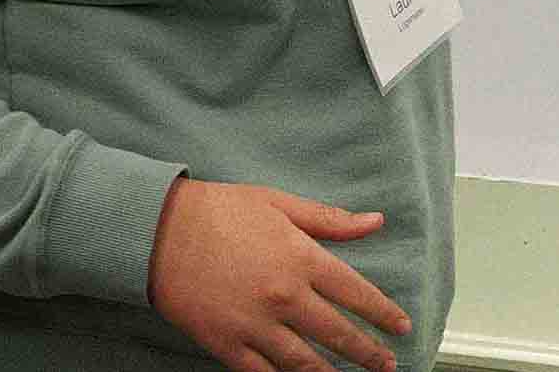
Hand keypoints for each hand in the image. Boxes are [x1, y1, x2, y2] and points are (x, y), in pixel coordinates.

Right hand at [148, 175, 413, 371]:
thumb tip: (375, 221)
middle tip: (387, 363)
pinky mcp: (225, 343)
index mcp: (302, 259)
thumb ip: (330, 220)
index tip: (401, 326)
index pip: (356, 293)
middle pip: (337, 333)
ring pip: (304, 361)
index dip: (383, 313)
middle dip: (367, 352)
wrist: (157, 231)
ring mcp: (255, 324)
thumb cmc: (220, 211)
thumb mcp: (281, 204)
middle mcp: (285, 296)